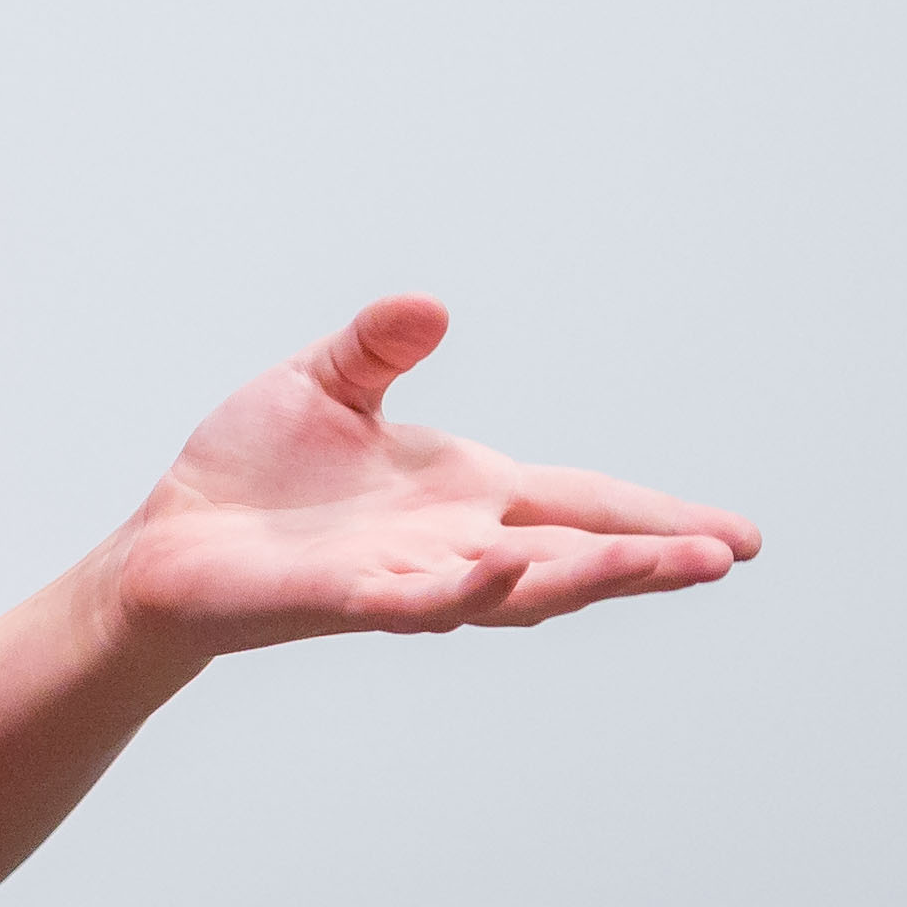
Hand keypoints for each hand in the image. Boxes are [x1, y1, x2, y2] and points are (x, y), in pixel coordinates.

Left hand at [96, 296, 760, 673]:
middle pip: (572, 554)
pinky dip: (464, 587)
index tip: (741, 537)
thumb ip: (377, 347)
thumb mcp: (321, 385)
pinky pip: (418, 600)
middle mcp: (452, 545)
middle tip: (728, 554)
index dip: (656, 518)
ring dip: (590, 576)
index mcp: (463, 495)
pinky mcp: (346, 600)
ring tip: (671, 566)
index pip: (582, 505)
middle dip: (649, 558)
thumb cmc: (249, 475)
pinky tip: (503, 570)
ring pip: (518, 587)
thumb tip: (428, 306)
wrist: (164, 544)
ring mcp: (405, 579)